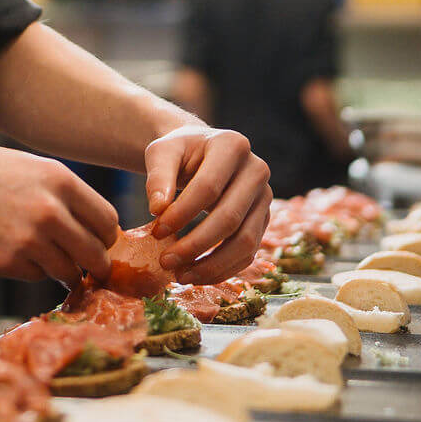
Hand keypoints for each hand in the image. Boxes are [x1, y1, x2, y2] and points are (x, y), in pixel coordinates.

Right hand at [0, 142, 119, 290]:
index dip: (104, 236)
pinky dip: (30, 271)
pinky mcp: (7, 262)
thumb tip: (95, 226)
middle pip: (95, 253)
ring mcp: (28, 239)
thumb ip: (61, 193)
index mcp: (60, 180)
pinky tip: (10, 252)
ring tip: (43, 258)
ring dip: (62, 271)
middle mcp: (50, 210)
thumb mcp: (28, 168)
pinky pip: (36, 277)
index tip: (96, 242)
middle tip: (85, 266)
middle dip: (93, 264)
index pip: (107, 220)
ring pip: (68, 272)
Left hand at [144, 126, 271, 283]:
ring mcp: (264, 198)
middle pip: (230, 218)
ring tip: (180, 275)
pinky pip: (248, 253)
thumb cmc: (180, 153)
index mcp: (232, 145)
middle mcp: (256, 171)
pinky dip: (222, 269)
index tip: (156, 231)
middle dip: (195, 245)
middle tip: (165, 261)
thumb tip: (158, 209)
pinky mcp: (263, 221)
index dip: (182, 213)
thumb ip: (158, 176)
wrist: (201, 154)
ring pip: (245, 242)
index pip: (208, 187)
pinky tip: (195, 276)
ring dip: (211, 265)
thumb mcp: (162, 153)